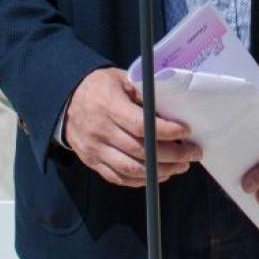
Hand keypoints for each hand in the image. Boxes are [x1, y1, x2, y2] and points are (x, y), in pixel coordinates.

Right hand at [63, 68, 200, 187]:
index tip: (186, 131)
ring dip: (161, 171)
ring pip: (132, 169)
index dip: (166, 131)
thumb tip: (171, 106)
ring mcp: (94, 150)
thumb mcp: (120, 78)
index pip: (141, 125)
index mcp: (107, 105)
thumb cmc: (99, 87)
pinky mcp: (92, 162)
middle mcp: (99, 130)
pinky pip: (119, 178)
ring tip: (181, 166)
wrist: (66, 100)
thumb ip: (143, 91)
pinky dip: (142, 180)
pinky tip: (160, 174)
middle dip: (172, 155)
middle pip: (140, 150)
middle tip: (193, 152)